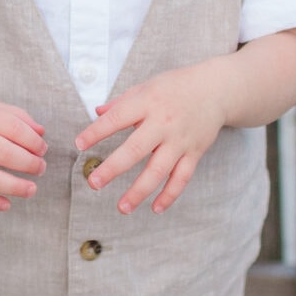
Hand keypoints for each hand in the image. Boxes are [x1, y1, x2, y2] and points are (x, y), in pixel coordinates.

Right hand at [0, 95, 45, 211]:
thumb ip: (17, 117)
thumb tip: (41, 135)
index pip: (13, 129)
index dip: (33, 141)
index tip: (42, 149)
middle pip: (3, 153)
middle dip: (28, 163)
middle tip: (41, 168)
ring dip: (14, 187)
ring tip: (31, 189)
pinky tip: (7, 204)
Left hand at [74, 61, 227, 213]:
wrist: (216, 89)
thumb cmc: (176, 87)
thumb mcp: (146, 86)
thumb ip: (121, 102)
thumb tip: (97, 113)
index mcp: (147, 103)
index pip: (117, 119)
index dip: (96, 132)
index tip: (79, 144)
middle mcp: (163, 123)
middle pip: (135, 149)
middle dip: (113, 168)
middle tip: (93, 183)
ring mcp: (180, 140)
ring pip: (158, 170)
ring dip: (139, 191)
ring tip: (122, 207)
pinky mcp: (194, 152)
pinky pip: (182, 177)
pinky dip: (170, 195)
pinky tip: (155, 208)